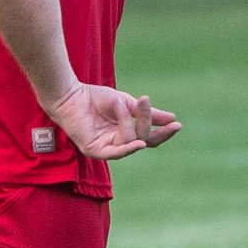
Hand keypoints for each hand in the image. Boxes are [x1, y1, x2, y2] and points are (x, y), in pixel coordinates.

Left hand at [45, 83, 180, 159]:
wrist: (71, 94)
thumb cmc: (95, 98)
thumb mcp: (127, 104)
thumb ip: (146, 114)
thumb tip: (172, 119)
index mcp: (126, 133)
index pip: (150, 138)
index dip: (163, 133)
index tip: (177, 124)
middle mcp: (118, 144)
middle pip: (144, 140)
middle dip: (147, 123)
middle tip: (145, 105)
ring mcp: (106, 149)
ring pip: (131, 141)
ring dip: (128, 122)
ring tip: (120, 106)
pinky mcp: (95, 151)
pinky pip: (115, 153)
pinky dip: (128, 148)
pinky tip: (139, 143)